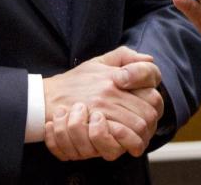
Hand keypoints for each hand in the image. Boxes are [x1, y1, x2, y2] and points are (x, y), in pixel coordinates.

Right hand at [43, 46, 163, 160]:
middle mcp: (112, 89)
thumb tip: (149, 58)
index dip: (154, 93)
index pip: (151, 79)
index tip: (148, 103)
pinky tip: (126, 142)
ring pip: (140, 124)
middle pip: (150, 107)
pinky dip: (129, 142)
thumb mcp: (99, 62)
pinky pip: (123, 138)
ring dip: (143, 133)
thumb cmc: (74, 82)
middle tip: (145, 125)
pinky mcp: (95, 126)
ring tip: (137, 135)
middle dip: (151, 119)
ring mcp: (104, 108)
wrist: (46, 99)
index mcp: (116, 73)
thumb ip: (124, 56)